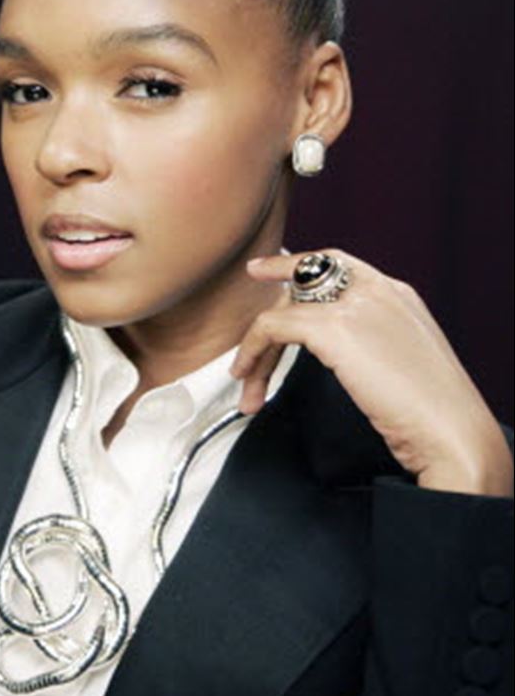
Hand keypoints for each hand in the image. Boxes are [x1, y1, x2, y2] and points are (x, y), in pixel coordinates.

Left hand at [230, 248, 513, 497]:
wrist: (452, 432)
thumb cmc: (434, 413)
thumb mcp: (405, 360)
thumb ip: (376, 340)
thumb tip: (346, 354)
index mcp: (396, 294)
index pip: (334, 264)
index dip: (293, 265)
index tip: (263, 269)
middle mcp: (376, 289)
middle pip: (301, 285)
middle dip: (269, 316)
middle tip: (244, 349)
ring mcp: (356, 305)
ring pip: (284, 309)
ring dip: (257, 347)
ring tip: (245, 382)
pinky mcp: (335, 327)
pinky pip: (275, 326)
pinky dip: (253, 349)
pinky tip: (249, 376)